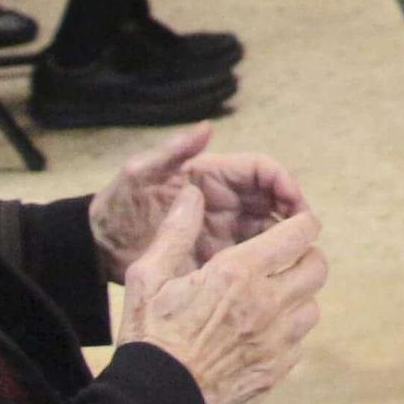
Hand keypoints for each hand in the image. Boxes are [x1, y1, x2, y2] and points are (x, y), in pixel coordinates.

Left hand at [90, 126, 309, 280]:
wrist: (98, 250)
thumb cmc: (117, 206)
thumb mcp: (138, 175)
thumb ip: (171, 152)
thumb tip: (206, 126)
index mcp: (213, 176)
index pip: (261, 170)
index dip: (283, 182)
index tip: (295, 203)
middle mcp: (226, 201)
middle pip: (274, 200)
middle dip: (294, 214)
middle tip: (305, 237)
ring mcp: (224, 230)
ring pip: (268, 230)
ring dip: (285, 240)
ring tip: (295, 259)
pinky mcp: (218, 257)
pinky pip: (252, 256)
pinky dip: (268, 262)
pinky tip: (275, 276)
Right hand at [116, 193, 324, 403]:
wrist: (154, 402)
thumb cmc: (149, 337)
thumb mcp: (149, 278)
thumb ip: (175, 232)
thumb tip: (192, 193)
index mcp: (239, 273)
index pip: (301, 233)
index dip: (300, 224)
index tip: (290, 226)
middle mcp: (268, 303)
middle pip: (317, 266)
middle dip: (303, 257)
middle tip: (281, 262)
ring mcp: (277, 340)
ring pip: (312, 306)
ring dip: (297, 298)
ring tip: (268, 300)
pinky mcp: (277, 370)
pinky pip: (299, 343)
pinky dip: (287, 334)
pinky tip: (259, 334)